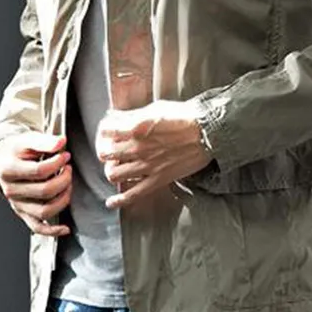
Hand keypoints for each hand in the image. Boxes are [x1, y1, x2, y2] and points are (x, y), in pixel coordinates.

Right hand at [0, 132, 72, 236]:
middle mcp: (10, 190)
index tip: (65, 156)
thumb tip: (61, 142)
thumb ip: (44, 141)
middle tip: (68, 168)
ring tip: (68, 185)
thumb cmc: (15, 149)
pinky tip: (65, 228)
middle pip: (45, 191)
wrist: (1, 160)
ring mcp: (17, 204)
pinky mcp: (22, 212)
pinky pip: (37, 226)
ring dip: (63, 199)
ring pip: (44, 211)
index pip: (40, 171)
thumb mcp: (27, 139)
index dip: (58, 163)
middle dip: (64, 179)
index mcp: (9, 170)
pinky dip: (52, 231)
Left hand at [95, 100, 211, 209]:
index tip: (107, 131)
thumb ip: (133, 115)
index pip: (106, 131)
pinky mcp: (157, 180)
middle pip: (106, 154)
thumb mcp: (156, 109)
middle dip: (105, 150)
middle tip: (110, 149)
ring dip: (112, 170)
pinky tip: (112, 202)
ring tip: (116, 167)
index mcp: (136, 128)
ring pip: (113, 174)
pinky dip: (119, 200)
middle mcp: (137, 148)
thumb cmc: (185, 117)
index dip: (104, 131)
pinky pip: (133, 195)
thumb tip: (115, 117)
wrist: (207, 133)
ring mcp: (146, 166)